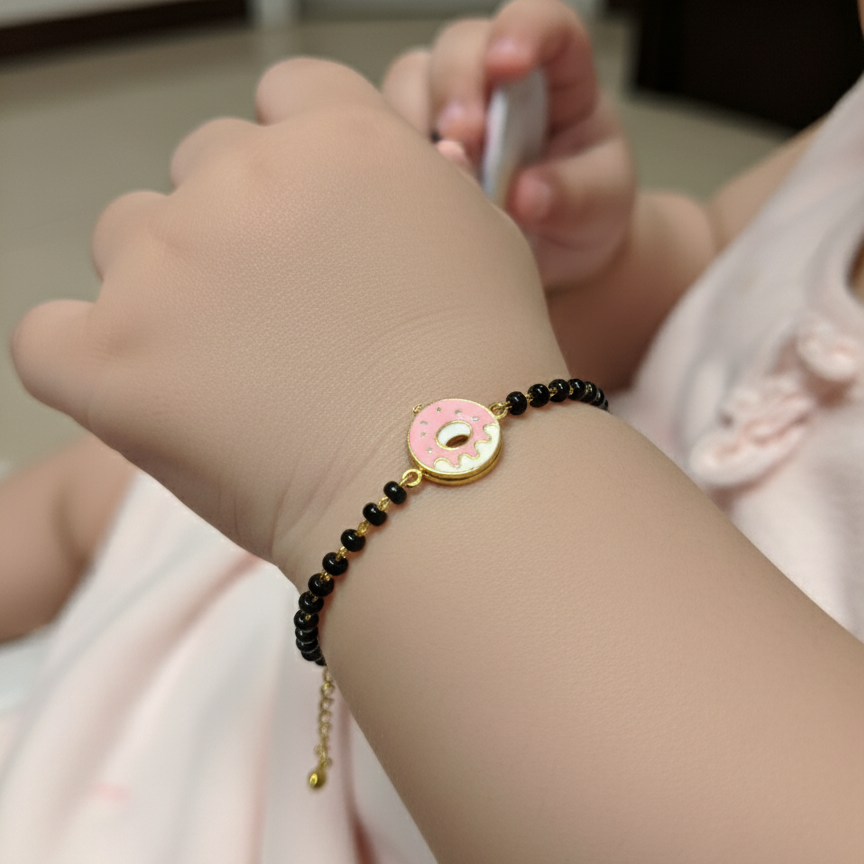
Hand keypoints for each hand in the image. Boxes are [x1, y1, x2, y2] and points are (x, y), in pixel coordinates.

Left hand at [12, 59, 564, 584]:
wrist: (451, 480)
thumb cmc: (481, 375)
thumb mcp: (477, 240)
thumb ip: (403, 187)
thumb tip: (360, 191)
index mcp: (335, 139)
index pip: (287, 94)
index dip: (297, 156)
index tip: (311, 216)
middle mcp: (240, 175)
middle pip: (202, 166)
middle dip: (235, 225)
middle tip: (281, 316)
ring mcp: (164, 263)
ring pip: (125, 238)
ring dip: (163, 285)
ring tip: (228, 369)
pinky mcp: (106, 356)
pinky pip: (48, 336)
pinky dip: (86, 360)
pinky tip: (143, 393)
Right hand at [383, 0, 636, 287]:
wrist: (557, 252)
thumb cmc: (584, 213)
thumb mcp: (600, 204)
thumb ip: (571, 195)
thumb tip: (524, 195)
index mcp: (558, 76)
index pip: (544, 24)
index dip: (523, 29)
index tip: (509, 63)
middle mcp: (494, 82)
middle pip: (460, 47)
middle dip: (456, 86)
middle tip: (463, 139)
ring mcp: (448, 111)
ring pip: (411, 84)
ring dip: (415, 124)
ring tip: (441, 174)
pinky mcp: (415, 147)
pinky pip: (385, 137)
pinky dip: (393, 161)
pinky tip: (411, 190)